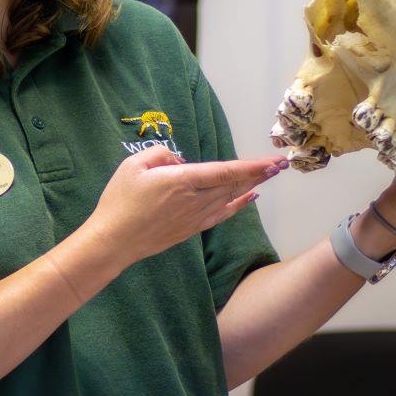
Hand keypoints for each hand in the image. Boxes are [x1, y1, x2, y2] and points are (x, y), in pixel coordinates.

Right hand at [82, 146, 286, 267]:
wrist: (114, 240)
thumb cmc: (120, 201)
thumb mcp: (133, 165)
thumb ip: (160, 154)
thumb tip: (180, 161)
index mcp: (182, 181)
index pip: (226, 171)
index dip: (252, 166)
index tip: (273, 160)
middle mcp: (195, 200)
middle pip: (234, 184)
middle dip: (259, 173)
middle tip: (281, 164)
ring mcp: (195, 217)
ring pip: (230, 198)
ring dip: (251, 185)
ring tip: (269, 176)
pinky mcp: (191, 229)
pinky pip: (221, 215)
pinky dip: (238, 206)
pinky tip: (249, 198)